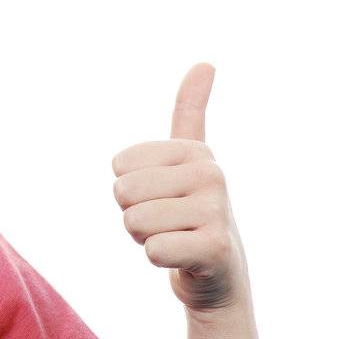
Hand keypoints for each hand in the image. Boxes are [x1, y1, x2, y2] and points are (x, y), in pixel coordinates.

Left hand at [110, 63, 249, 314]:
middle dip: (134, 216)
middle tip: (166, 225)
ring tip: (175, 239)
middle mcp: (212, 173)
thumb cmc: (191, 214)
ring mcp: (217, 210)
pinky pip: (154, 249)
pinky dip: (159, 259)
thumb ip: (191, 112)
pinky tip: (183, 260)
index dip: (129, 190)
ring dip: (145, 239)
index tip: (161, 199)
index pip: (120, 166)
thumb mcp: (189, 161)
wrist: (219, 276)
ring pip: (135, 222)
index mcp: (195, 151)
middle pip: (123, 192)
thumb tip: (206, 61)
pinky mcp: (216, 248)